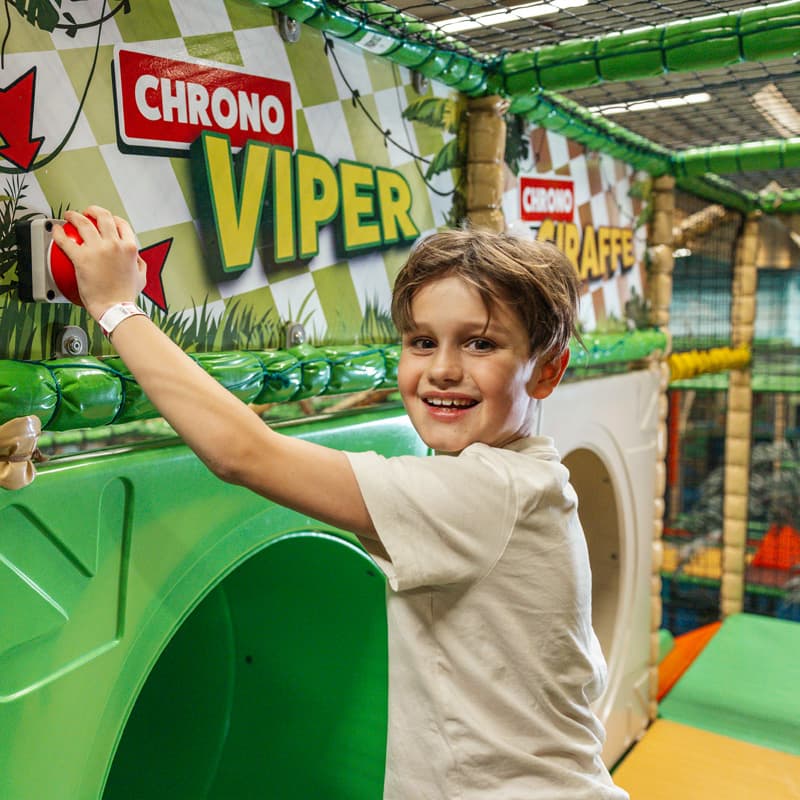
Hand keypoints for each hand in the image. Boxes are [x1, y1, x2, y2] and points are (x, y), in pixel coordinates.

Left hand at [51, 205, 146, 321]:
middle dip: (93, 210)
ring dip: (74, 216)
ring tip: (69, 216)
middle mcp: (114, 245)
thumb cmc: (127, 295)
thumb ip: (139, 264)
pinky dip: (59, 233)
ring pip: (83, 223)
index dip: (112, 218)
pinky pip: (66, 241)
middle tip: (86, 213)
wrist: (115, 308)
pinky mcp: (81, 259)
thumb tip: (136, 258)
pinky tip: (56, 231)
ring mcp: (97, 250)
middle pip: (103, 217)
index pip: (121, 224)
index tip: (106, 220)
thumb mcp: (141, 277)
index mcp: (129, 248)